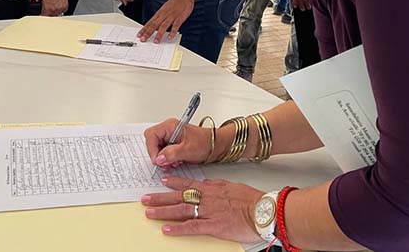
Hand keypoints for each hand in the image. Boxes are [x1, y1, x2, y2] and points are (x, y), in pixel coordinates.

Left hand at [138, 0, 193, 42]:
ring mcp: (172, 16)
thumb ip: (160, 18)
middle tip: (143, 39)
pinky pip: (176, 25)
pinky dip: (172, 32)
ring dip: (159, 34)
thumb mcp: (164, 9)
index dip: (144, 29)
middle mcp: (164, 15)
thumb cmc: (175, 2)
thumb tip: (154, 26)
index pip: (150, 22)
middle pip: (154, 25)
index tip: (139, 35)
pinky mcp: (179, 17)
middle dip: (148, 33)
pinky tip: (170, 37)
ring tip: (156, 41)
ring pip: (164, 26)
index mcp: (160, 13)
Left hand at [141, 176, 262, 242]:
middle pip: (178, 197)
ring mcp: (208, 212)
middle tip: (145, 198)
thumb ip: (217, 185)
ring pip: (181, 211)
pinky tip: (166, 229)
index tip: (162, 180)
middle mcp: (207, 198)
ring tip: (149, 212)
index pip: (188, 183)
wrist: (264, 210)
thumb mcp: (232, 186)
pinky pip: (192, 227)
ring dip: (163, 211)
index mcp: (212, 188)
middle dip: (160, 197)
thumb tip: (207, 183)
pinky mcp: (213, 226)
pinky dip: (177, 228)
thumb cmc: (252, 199)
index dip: (173, 182)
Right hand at [144, 118, 215, 168]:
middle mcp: (169, 131)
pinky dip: (168, 160)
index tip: (157, 160)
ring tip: (173, 163)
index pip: (151, 135)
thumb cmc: (206, 142)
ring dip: (163, 159)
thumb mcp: (188, 149)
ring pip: (158, 149)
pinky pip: (165, 153)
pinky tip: (176, 162)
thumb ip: (171, 154)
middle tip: (165, 163)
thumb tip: (158, 158)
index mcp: (170, 126)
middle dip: (157, 155)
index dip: (151, 148)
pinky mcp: (174, 145)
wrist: (216, 146)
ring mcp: (171, 138)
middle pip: (152, 142)